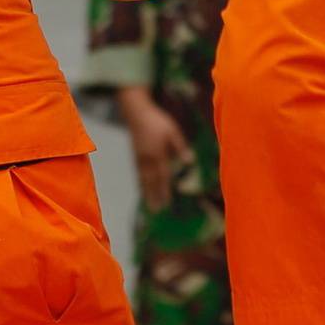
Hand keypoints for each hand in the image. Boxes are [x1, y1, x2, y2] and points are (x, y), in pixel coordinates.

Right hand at [118, 87, 191, 210]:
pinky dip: (141, 184)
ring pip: (143, 180)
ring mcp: (138, 158)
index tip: (167, 203)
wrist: (136, 112)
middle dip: (154, 197)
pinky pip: (138, 174)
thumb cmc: (158, 121)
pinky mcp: (135, 156)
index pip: (162, 176)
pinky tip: (143, 190)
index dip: (165, 190)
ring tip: (150, 206)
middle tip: (157, 211)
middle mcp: (146, 159)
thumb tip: (189, 162)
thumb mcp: (173, 132)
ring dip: (147, 194)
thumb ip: (180, 147)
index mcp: (157, 154)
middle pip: (151, 182)